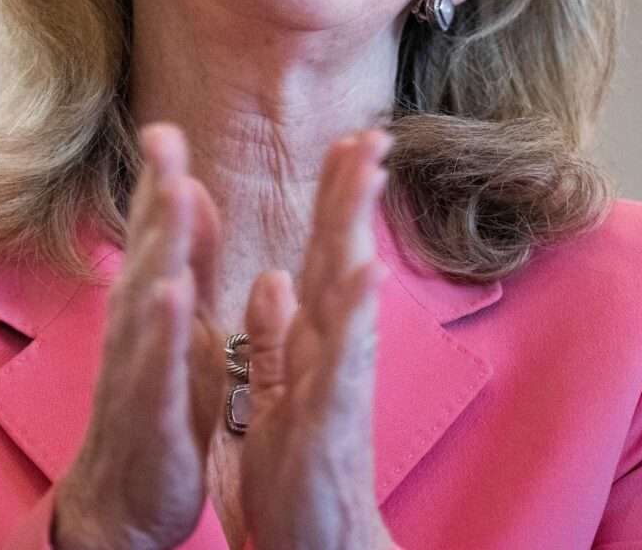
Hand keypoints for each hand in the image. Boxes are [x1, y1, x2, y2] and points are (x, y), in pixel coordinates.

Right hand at [55, 124, 225, 549]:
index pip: (154, 229)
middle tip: (162, 136)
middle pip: (145, 249)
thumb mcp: (180, 321)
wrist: (127, 499)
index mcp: (151, 302)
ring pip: (145, 298)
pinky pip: (155, 367)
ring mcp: (137, 369)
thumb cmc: (159, 403)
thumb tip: (184, 187)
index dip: (159, 176)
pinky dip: (161, 330)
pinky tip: (170, 293)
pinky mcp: (150, 413)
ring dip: (157, 245)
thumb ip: (183, 255)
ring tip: (171, 193)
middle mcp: (134, 326)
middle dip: (155, 192)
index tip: (164, 123)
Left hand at [238, 130, 396, 549]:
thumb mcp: (271, 394)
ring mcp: (337, 383)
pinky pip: (343, 363)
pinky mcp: (330, 420)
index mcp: (311, 344)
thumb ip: (273, 338)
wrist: (310, 549)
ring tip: (366, 178)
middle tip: (370, 133)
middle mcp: (331, 353)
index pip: (321, 257)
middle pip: (341, 259)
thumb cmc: (292, 477)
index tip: (345, 140)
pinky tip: (363, 277)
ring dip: (356, 233)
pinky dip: (352, 320)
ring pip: (349, 297)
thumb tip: (273, 278)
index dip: (331, 200)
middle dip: (352, 195)